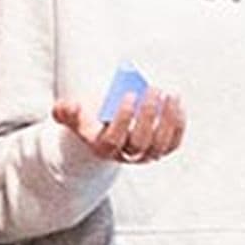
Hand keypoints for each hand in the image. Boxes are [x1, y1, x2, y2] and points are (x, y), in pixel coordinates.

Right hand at [53, 89, 184, 164]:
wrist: (105, 130)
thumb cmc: (91, 117)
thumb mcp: (74, 114)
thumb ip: (66, 111)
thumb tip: (69, 108)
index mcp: (103, 147)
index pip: (114, 139)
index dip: (123, 118)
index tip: (129, 95)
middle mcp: (126, 156)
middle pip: (140, 142)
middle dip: (148, 115)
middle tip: (154, 88)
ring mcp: (145, 155)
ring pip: (160, 144)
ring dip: (168, 119)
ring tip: (170, 94)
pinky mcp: (160, 150)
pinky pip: (173, 142)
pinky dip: (178, 124)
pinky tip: (177, 103)